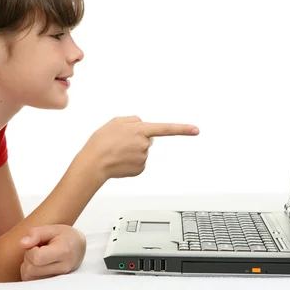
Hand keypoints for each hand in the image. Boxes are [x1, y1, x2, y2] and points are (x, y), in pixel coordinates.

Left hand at [19, 224, 85, 280]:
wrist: (79, 248)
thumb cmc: (65, 236)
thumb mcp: (53, 228)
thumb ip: (36, 233)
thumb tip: (22, 244)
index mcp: (64, 252)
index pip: (37, 257)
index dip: (31, 250)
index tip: (37, 244)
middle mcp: (62, 268)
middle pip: (31, 269)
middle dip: (28, 257)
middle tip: (36, 249)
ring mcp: (58, 279)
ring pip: (29, 277)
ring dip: (27, 265)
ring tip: (38, 256)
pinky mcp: (52, 285)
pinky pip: (31, 282)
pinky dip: (29, 272)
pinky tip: (37, 264)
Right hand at [78, 116, 198, 179]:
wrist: (93, 163)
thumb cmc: (101, 142)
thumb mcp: (115, 121)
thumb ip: (132, 120)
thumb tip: (142, 124)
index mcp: (140, 130)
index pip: (166, 129)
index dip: (182, 129)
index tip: (196, 130)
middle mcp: (145, 145)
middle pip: (147, 139)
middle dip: (136, 139)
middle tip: (119, 141)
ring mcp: (143, 158)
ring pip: (141, 150)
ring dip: (131, 150)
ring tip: (116, 151)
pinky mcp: (140, 169)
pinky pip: (138, 162)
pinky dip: (130, 161)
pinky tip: (119, 160)